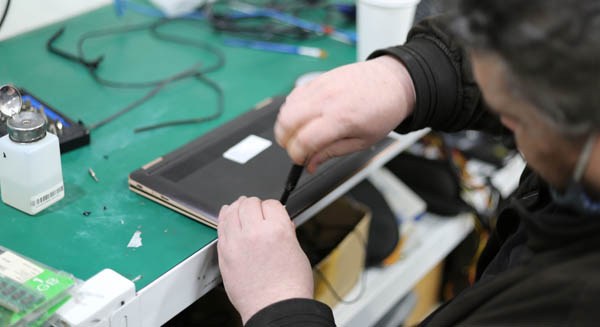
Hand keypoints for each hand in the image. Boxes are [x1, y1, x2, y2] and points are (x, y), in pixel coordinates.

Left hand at [217, 196, 313, 323]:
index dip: (273, 207)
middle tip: (258, 211)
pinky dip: (224, 219)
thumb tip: (281, 222)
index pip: (271, 203)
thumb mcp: (297, 252)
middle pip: (249, 203)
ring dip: (237, 207)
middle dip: (255, 205)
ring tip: (240, 209)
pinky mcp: (224, 254)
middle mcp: (254, 233)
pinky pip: (220, 228)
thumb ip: (286, 233)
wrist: (275, 309)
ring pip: (231, 211)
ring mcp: (236, 243)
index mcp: (278, 230)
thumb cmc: (289, 288)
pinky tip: (227, 217)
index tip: (273, 212)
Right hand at [275, 55, 415, 172]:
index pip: (304, 141)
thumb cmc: (383, 110)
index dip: (297, 155)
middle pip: (287, 122)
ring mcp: (320, 87)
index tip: (300, 160)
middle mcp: (327, 100)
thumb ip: (332, 152)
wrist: (394, 82)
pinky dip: (291, 109)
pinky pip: (293, 95)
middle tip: (294, 149)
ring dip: (285, 125)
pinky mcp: (318, 79)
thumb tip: (311, 164)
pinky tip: (301, 118)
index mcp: (341, 119)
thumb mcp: (363, 141)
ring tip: (297, 134)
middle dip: (285, 141)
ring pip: (286, 108)